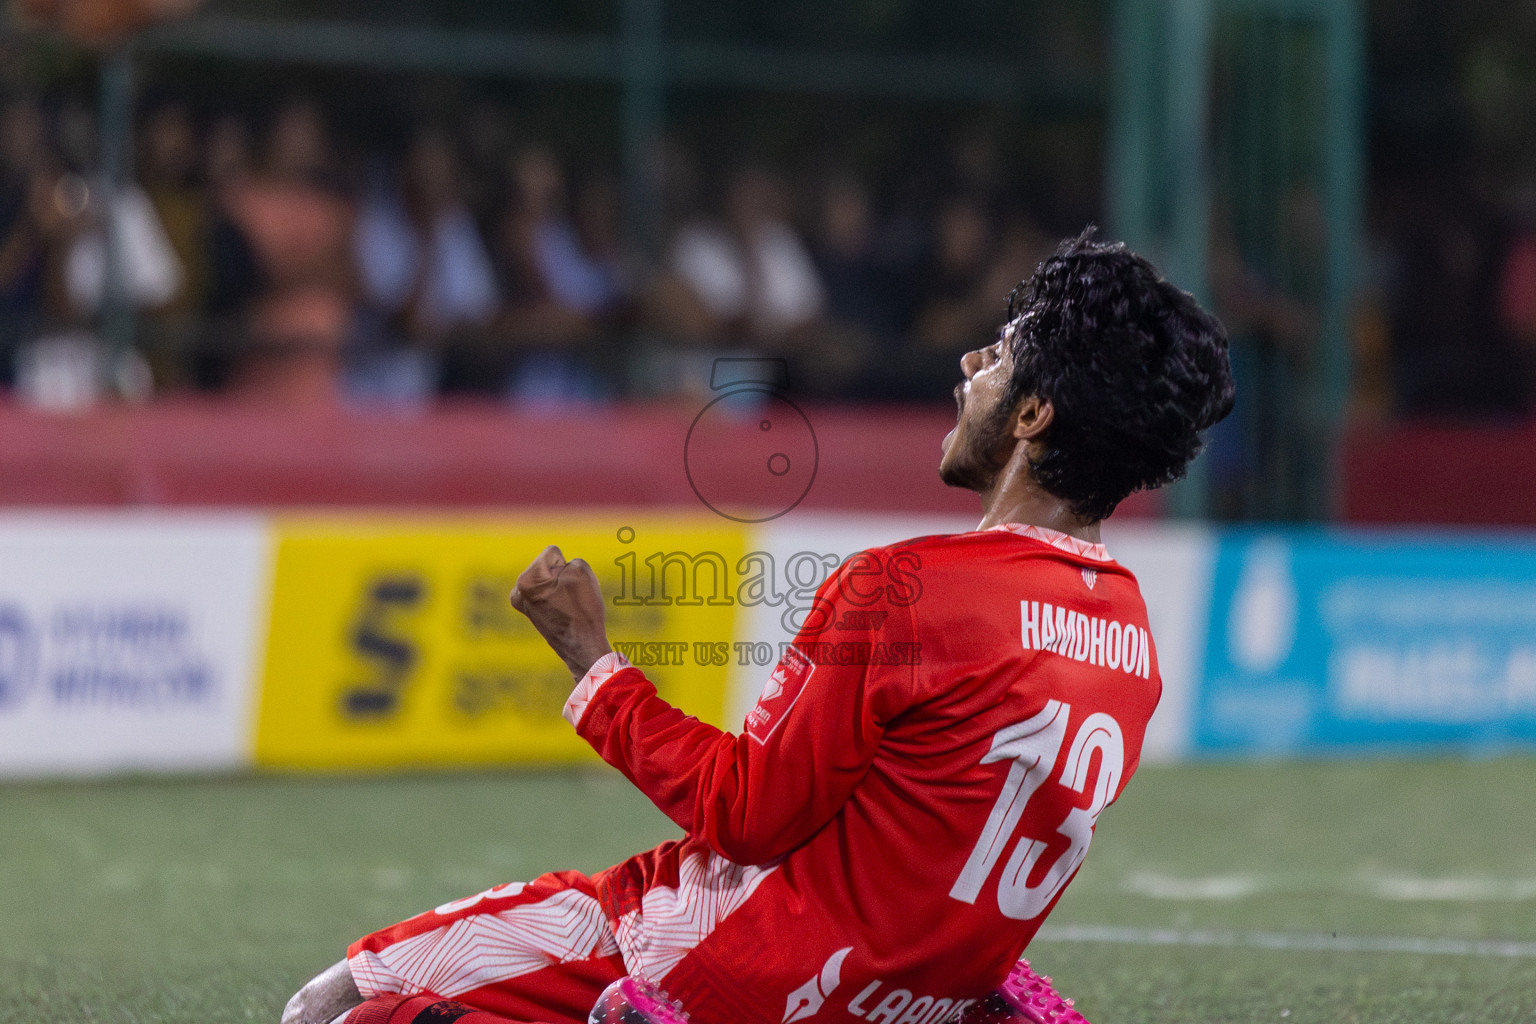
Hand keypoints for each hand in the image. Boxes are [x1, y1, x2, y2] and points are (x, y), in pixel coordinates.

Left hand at [509, 545, 613, 680]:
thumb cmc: (583, 610)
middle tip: (571, 599)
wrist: (583, 648)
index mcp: (526, 579)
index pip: (554, 554)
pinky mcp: (532, 614)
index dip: (569, 567)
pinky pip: (550, 594)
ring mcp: (523, 604)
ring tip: (569, 607)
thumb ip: (568, 560)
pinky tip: (565, 613)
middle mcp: (519, 591)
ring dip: (562, 588)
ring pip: (551, 580)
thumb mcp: (581, 570)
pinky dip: (558, 599)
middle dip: (563, 576)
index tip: (571, 587)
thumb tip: (558, 576)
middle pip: (550, 566)